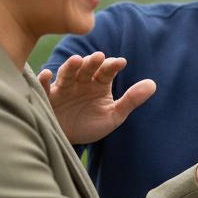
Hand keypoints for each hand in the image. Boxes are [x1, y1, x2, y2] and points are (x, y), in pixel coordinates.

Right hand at [39, 52, 155, 144]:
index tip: (121, 62)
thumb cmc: (91, 125)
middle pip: (87, 68)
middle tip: (98, 57)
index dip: (112, 66)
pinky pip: (43, 87)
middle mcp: (81, 81)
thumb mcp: (114, 115)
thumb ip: (131, 100)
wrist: (68, 141)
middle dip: (92, 62)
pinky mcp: (46, 97)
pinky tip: (46, 74)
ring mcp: (63, 88)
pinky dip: (44, 80)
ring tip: (76, 60)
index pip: (107, 71)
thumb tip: (153, 84)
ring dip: (70, 66)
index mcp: (99, 83)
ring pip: (67, 73)